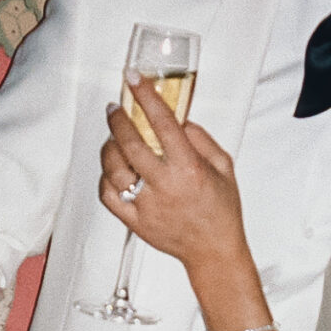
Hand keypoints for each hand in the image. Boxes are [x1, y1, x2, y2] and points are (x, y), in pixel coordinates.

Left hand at [99, 79, 246, 275]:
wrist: (214, 250)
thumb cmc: (221, 210)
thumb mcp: (224, 167)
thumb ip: (201, 139)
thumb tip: (178, 120)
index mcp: (189, 168)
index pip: (162, 122)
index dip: (145, 96)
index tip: (134, 79)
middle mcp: (165, 185)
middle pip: (130, 142)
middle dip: (118, 119)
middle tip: (115, 109)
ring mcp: (147, 205)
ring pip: (113, 168)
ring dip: (109, 148)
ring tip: (113, 139)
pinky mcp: (135, 222)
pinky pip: (108, 195)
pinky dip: (106, 177)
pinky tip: (113, 169)